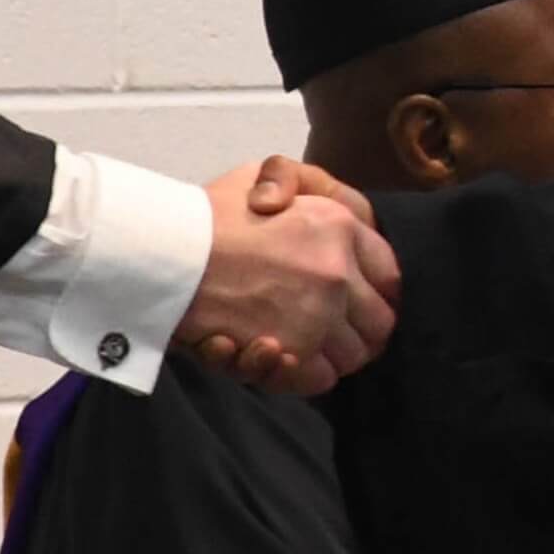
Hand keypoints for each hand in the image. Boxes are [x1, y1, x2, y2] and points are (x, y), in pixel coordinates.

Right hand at [174, 157, 399, 397]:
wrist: (163, 253)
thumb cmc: (208, 214)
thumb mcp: (260, 175)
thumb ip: (297, 185)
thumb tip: (318, 218)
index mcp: (339, 227)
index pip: (389, 273)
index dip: (377, 289)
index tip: (361, 298)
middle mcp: (338, 274)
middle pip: (379, 322)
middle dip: (362, 330)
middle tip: (334, 330)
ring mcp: (317, 317)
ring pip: (352, 356)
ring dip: (332, 355)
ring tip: (301, 343)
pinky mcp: (290, 352)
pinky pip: (318, 378)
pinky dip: (304, 374)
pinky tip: (279, 354)